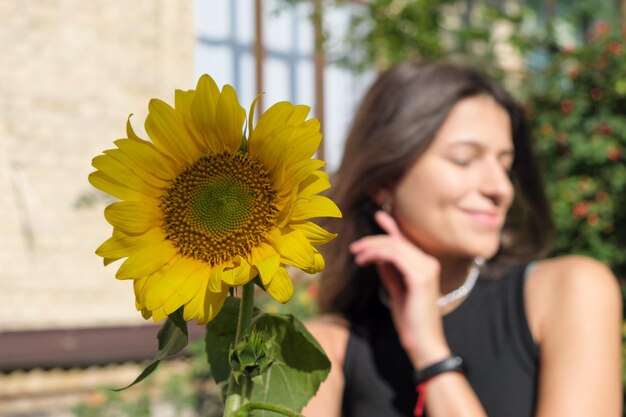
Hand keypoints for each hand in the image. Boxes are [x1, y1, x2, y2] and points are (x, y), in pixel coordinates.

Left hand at [349, 210, 450, 367]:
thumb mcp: (397, 291)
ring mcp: (426, 268)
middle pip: (397, 241)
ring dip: (371, 247)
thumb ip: (390, 272)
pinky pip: (394, 256)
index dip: (391, 226)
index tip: (378, 214)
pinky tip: (364, 260)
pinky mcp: (420, 276)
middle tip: (355, 246)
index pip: (405, 240)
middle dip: (373, 240)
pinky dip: (376, 254)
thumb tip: (378, 257)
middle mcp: (429, 262)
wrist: (423, 343)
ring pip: (394, 246)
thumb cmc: (411, 321)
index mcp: (425, 265)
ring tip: (356, 254)